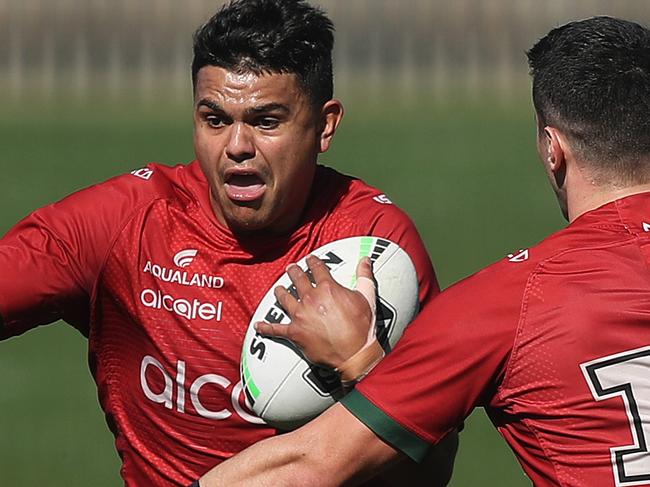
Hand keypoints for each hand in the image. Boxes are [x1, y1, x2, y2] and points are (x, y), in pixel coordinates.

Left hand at [254, 255, 375, 368]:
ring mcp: (300, 315)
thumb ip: (365, 276)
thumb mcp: (367, 297)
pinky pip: (276, 329)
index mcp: (328, 288)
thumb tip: (365, 260)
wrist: (354, 353)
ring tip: (279, 289)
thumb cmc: (361, 327)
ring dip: (281, 292)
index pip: (317, 269)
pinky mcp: (295, 332)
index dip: (313, 262)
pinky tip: (259, 326)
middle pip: (298, 280)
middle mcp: (311, 299)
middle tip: (291, 269)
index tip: (310, 259)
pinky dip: (266, 328)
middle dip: (294, 272)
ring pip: (284, 298)